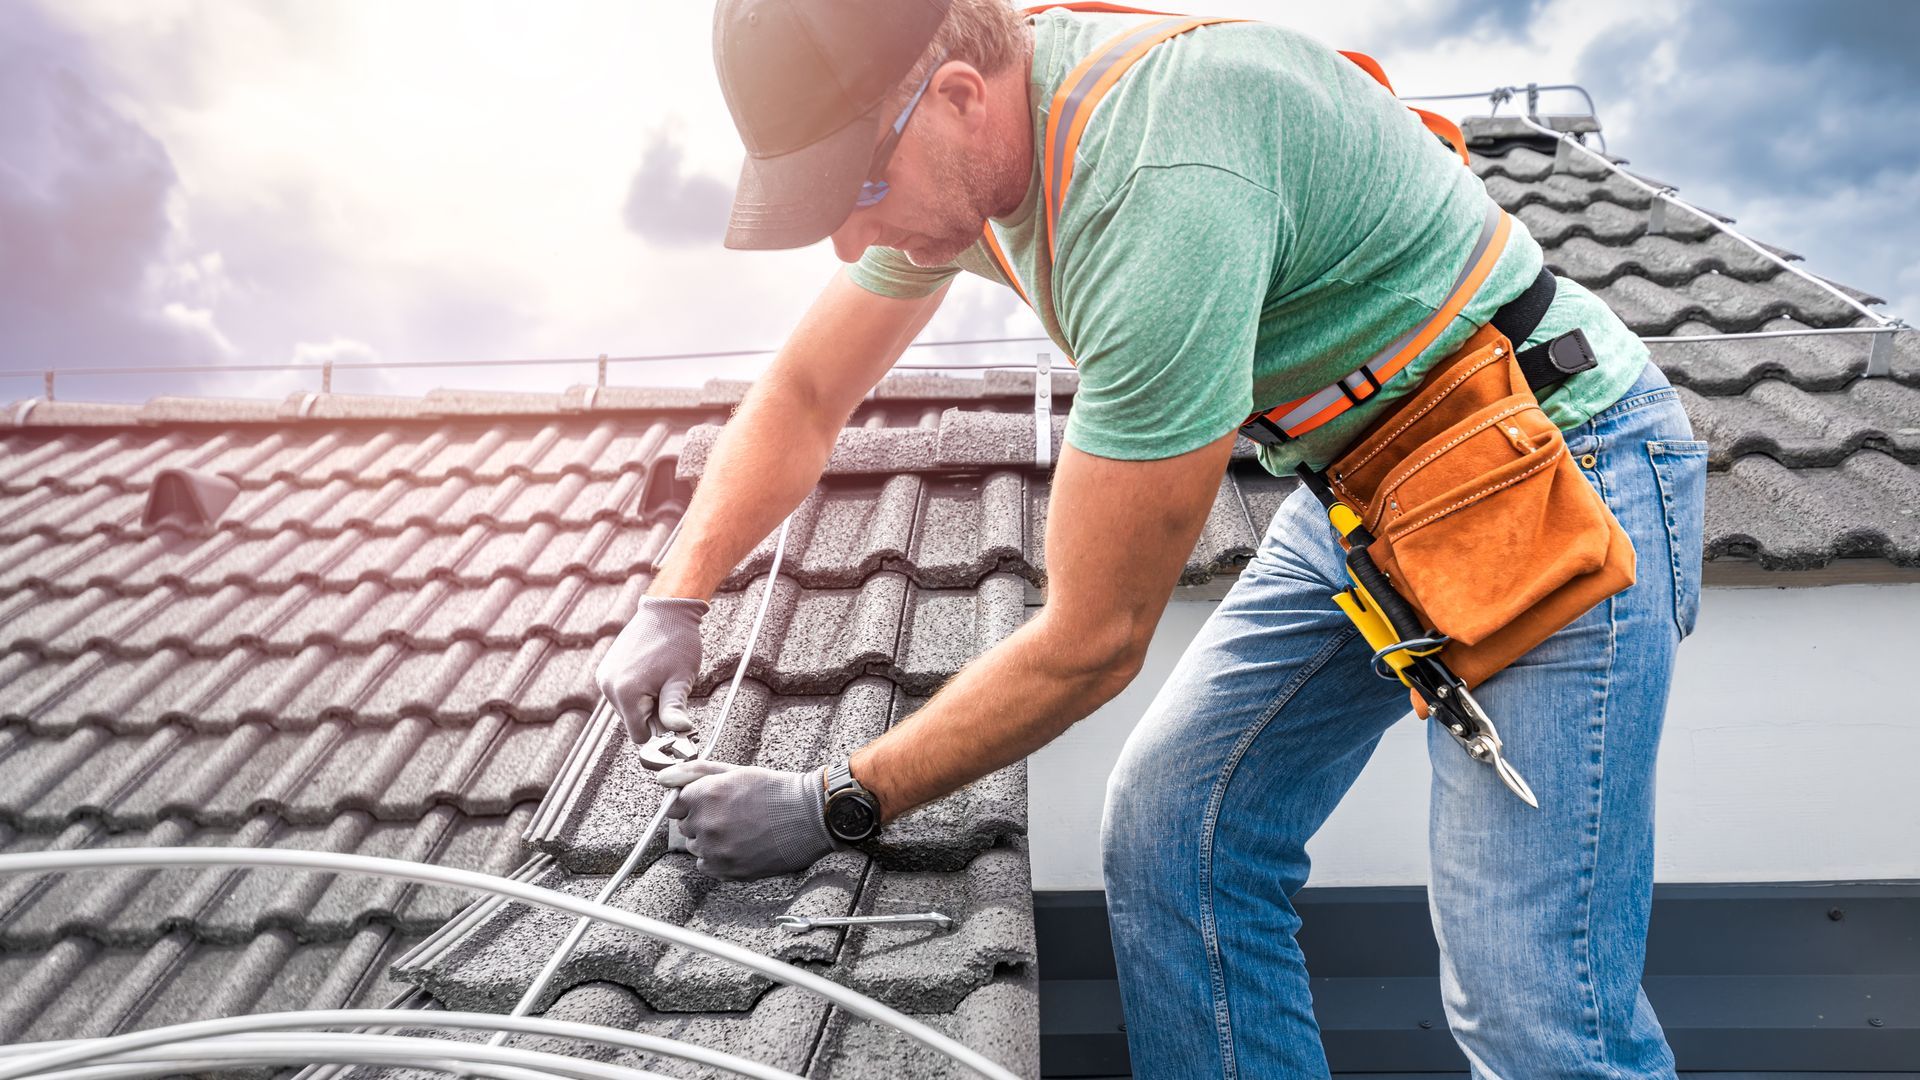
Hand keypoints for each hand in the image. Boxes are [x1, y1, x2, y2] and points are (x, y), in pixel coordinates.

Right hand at [595, 596, 708, 743]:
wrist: (666, 611)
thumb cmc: (676, 642)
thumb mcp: (680, 680)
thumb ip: (674, 710)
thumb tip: (679, 731)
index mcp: (625, 693)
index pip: (640, 735)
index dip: (659, 730)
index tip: (672, 714)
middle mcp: (608, 687)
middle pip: (632, 722)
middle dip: (651, 714)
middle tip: (668, 690)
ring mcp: (604, 677)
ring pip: (626, 709)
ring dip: (644, 702)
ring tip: (659, 679)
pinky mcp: (605, 670)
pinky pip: (620, 694)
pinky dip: (635, 691)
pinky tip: (649, 674)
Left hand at [658, 760, 840, 878]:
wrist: (810, 818)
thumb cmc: (776, 791)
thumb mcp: (736, 771)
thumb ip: (694, 773)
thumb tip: (662, 778)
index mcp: (705, 795)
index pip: (674, 804)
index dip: (692, 801)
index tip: (709, 801)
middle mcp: (706, 824)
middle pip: (684, 825)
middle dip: (702, 819)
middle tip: (732, 813)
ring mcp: (716, 850)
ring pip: (695, 846)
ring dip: (709, 839)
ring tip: (740, 829)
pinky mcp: (727, 870)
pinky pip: (705, 865)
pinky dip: (718, 857)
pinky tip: (740, 845)